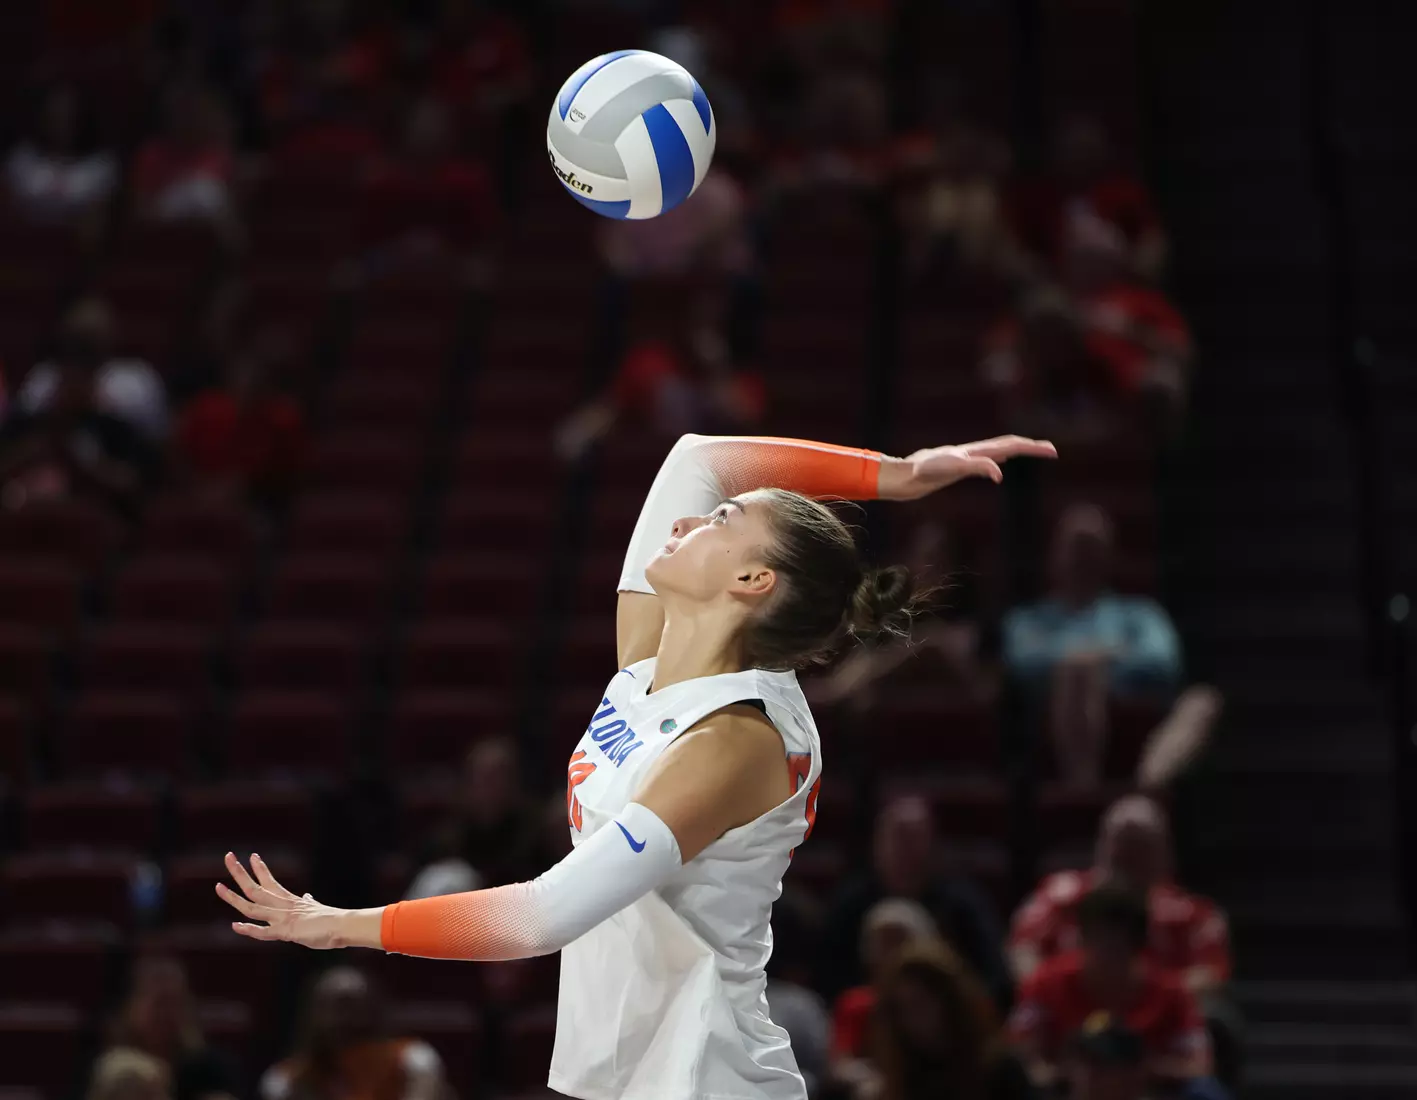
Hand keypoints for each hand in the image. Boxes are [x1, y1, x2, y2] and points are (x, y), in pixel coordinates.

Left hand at [216, 852, 380, 949]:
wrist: (342, 926)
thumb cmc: (331, 920)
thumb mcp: (316, 909)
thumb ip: (308, 904)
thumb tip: (308, 897)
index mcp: (290, 900)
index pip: (270, 880)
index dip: (259, 869)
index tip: (252, 856)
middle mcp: (282, 906)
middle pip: (255, 887)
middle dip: (239, 873)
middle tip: (228, 856)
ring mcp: (282, 918)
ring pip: (252, 907)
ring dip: (233, 898)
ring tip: (218, 886)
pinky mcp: (286, 932)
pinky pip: (263, 932)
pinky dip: (248, 930)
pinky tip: (234, 926)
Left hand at [879, 435, 1056, 499]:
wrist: (907, 473)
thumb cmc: (927, 470)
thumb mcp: (953, 467)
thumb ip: (977, 467)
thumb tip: (1000, 473)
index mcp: (977, 451)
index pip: (1011, 445)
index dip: (1032, 448)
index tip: (1052, 451)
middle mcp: (975, 451)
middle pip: (1009, 445)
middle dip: (1031, 447)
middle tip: (1052, 451)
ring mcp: (968, 458)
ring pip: (999, 450)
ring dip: (1019, 451)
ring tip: (1034, 450)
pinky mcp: (960, 466)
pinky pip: (987, 460)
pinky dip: (1001, 459)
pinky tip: (1001, 463)